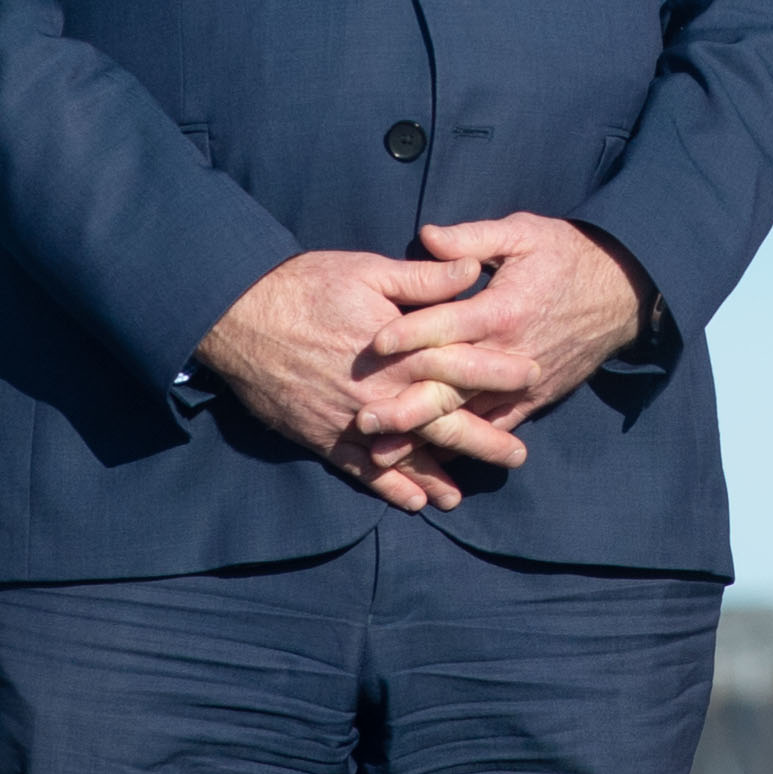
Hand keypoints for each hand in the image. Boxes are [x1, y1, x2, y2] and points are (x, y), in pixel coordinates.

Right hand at [194, 247, 490, 508]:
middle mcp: (381, 393)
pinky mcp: (324, 436)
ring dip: (438, 474)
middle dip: (482, 440)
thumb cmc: (306, 286)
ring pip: (405, 453)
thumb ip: (424, 280)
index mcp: (399, 349)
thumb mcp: (369, 272)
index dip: (497, 371)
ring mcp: (352, 420)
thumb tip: (472, 271)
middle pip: (442, 421)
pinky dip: (389, 487)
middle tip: (518, 457)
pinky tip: (412, 502)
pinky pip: (362, 470)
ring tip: (466, 492)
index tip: (532, 377)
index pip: (460, 364)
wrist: (240, 316)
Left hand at [343, 215, 656, 471]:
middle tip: (364, 418)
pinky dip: (462, 445)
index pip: (449, 324)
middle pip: (452, 385)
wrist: (624, 292)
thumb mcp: (523, 233)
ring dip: (426, 435)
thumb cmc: (568, 255)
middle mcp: (511, 353)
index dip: (409, 333)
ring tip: (382, 452)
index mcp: (504, 309)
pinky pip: (495, 427)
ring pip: (469, 416)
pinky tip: (429, 458)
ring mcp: (524, 383)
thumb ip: (472, 239)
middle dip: (406, 404)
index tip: (372, 344)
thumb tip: (425, 236)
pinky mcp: (535, 398)